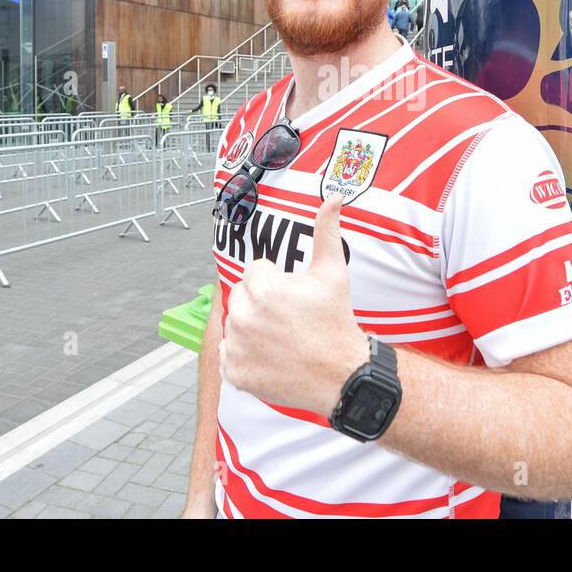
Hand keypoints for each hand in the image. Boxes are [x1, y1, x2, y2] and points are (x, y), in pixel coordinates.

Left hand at [219, 195, 367, 417]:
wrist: (341, 373)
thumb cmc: (336, 320)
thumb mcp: (333, 273)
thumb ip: (326, 232)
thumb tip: (334, 198)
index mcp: (263, 289)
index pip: (254, 273)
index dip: (276, 283)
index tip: (294, 299)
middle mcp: (244, 317)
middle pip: (241, 297)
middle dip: (260, 304)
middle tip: (288, 319)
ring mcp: (238, 347)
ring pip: (235, 325)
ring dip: (252, 328)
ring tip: (281, 338)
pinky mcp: (235, 372)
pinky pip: (229, 354)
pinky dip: (245, 356)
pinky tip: (271, 358)